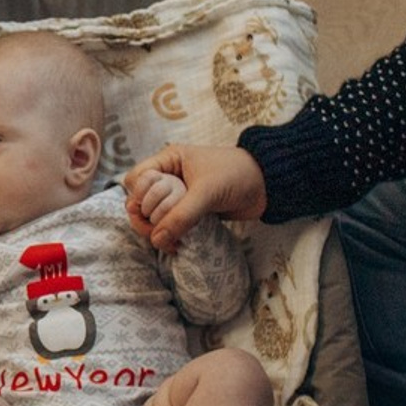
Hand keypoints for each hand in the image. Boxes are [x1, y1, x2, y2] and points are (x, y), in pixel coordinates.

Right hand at [123, 144, 266, 249]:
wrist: (269, 185)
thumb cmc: (238, 175)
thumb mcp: (207, 192)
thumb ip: (181, 215)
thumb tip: (157, 239)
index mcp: (169, 161)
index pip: (136, 179)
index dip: (139, 196)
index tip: (151, 209)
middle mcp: (168, 176)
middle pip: (139, 200)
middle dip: (147, 218)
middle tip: (161, 231)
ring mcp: (177, 195)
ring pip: (151, 215)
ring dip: (157, 230)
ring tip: (171, 241)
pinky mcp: (187, 210)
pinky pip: (167, 224)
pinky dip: (168, 235)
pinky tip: (177, 244)